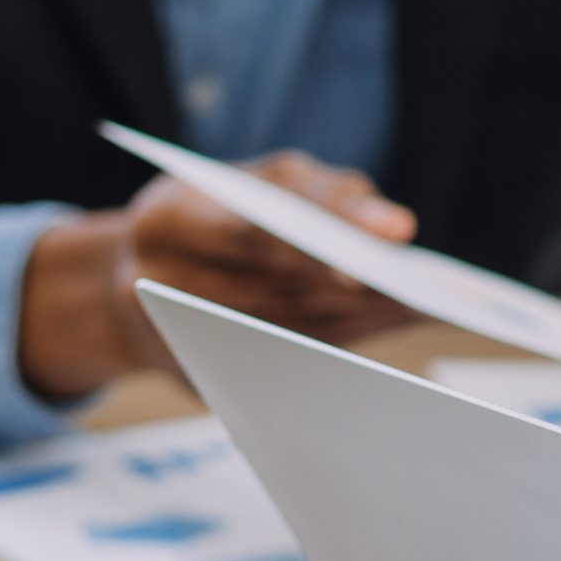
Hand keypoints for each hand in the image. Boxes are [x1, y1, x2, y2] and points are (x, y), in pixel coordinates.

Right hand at [18, 152, 416, 402]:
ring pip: (294, 328)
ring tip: (432, 300)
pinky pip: (289, 359)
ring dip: (370, 315)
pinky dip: (351, 337)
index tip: (397, 233)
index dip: (330, 231)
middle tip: (430, 280)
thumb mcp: (246, 183)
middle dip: (365, 282)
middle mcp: (166, 282)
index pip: (259, 226)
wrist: (127, 282)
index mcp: (168, 221)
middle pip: (284, 287)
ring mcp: (180, 337)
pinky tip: (399, 321)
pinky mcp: (206, 377)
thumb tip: (392, 225)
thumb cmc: (208, 216)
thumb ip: (315, 191)